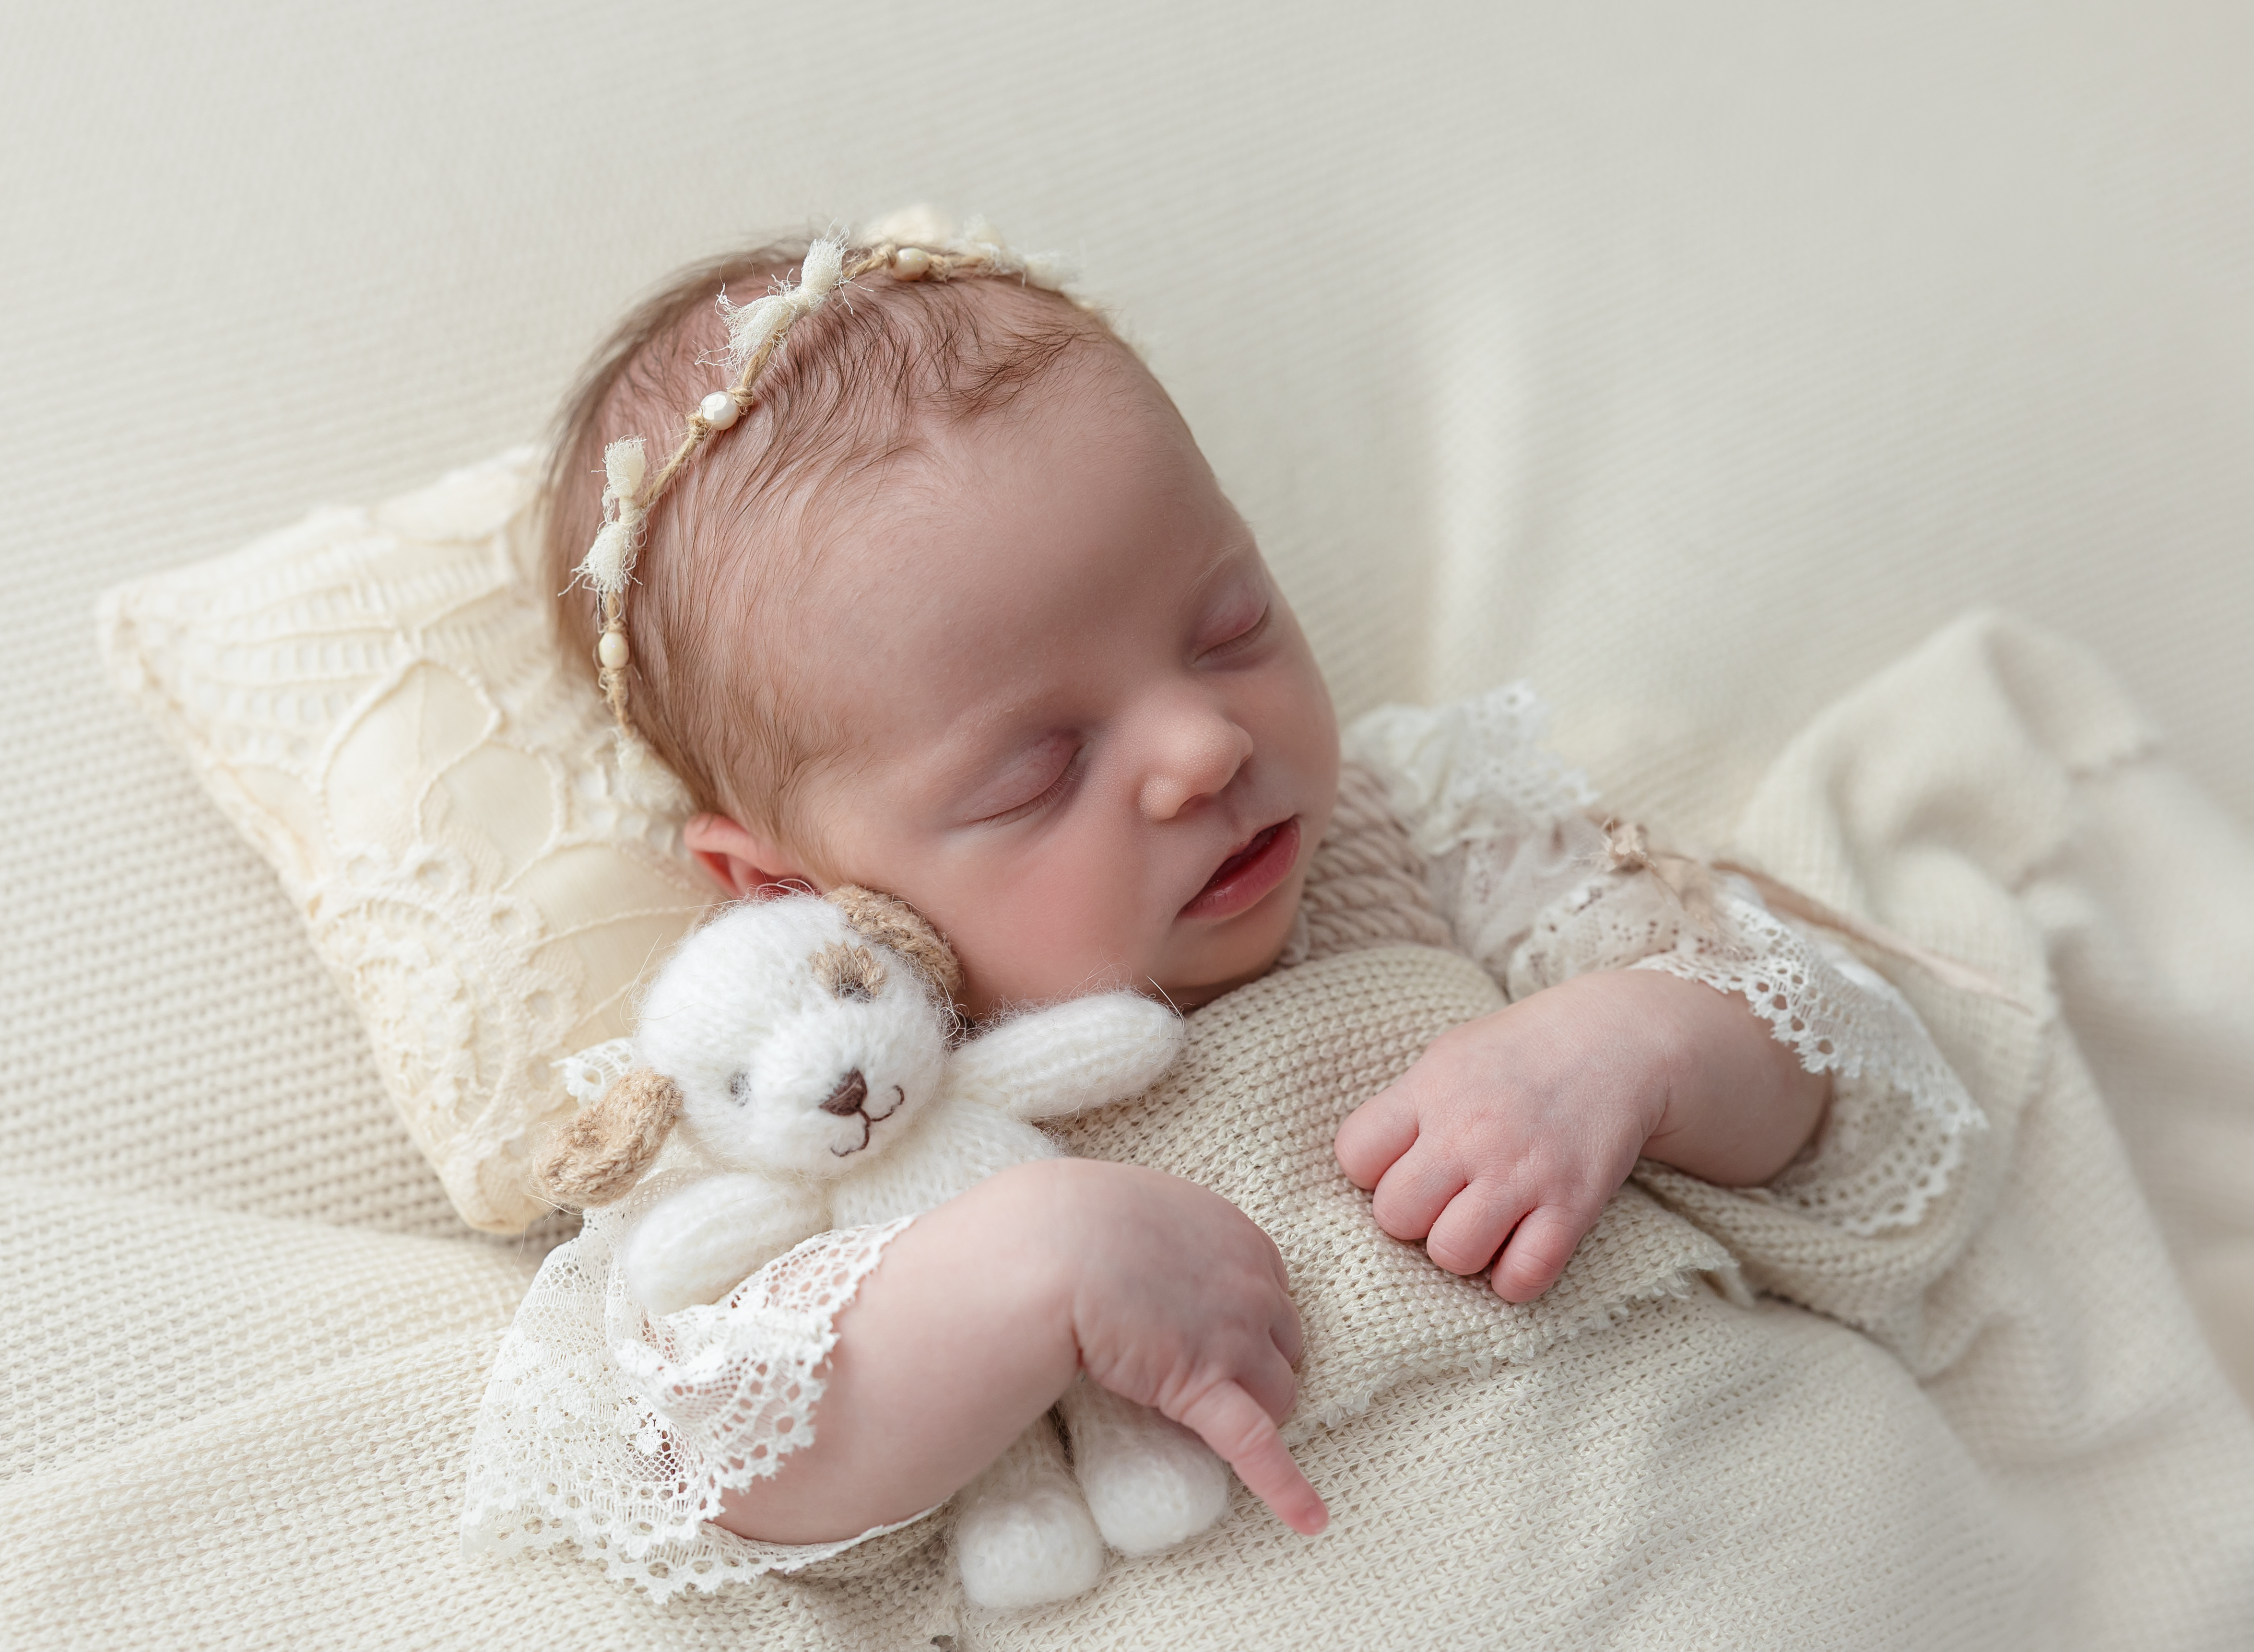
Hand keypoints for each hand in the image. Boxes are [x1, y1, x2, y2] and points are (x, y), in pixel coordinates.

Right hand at [1040, 1159, 1327, 1536]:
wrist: (1050, 1246)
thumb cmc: (1073, 1218)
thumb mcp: (1137, 1204)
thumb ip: (1163, 1230)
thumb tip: (1143, 1250)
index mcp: (1239, 1237)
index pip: (1271, 1290)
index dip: (1248, 1320)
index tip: (1221, 1333)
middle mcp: (1253, 1285)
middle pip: (1284, 1342)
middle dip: (1259, 1364)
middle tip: (1214, 1376)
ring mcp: (1236, 1338)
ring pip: (1279, 1393)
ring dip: (1257, 1411)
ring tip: (1218, 1423)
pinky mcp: (1205, 1388)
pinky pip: (1258, 1446)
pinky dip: (1287, 1487)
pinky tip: (1311, 1522)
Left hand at [1334, 971, 1679, 1302]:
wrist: (1617, 1039)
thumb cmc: (1518, 1055)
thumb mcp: (1448, 1059)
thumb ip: (1405, 1109)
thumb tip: (1366, 1170)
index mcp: (1430, 1090)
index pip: (1355, 1156)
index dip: (1370, 1173)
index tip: (1402, 1165)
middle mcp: (1469, 1131)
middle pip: (1395, 1216)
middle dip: (1413, 1218)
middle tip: (1443, 1200)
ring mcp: (1522, 1170)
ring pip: (1451, 1253)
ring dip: (1460, 1251)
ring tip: (1480, 1225)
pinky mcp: (1573, 1204)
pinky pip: (1523, 1276)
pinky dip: (1515, 1279)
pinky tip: (1519, 1251)